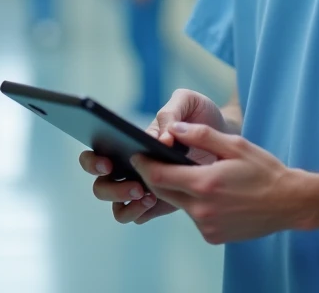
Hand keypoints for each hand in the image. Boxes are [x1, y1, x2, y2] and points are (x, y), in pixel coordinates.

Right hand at [78, 89, 225, 225]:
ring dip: (125, 203)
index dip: (93, 161)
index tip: (109, 162)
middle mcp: (130, 167)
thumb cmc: (199, 114)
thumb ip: (171, 113)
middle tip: (135, 185)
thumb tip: (161, 140)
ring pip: (118, 207)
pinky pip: (139, 215)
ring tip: (147, 194)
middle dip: (111, 188)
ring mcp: (143, 187)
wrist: (225, 133)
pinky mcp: (159, 203)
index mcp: (128, 142)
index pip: (96, 153)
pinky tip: (157, 200)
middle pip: (101, 185)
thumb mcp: (187, 102)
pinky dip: (141, 211)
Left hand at [132, 122, 309, 244]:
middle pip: (164, 192)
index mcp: (205, 184)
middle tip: (153, 162)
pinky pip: (194, 217)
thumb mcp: (234, 145)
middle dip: (156, 176)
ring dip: (178, 190)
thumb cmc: (264, 171)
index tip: (137, 155)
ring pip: (179, 204)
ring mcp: (207, 227)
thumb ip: (201, 135)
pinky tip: (210, 194)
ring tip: (191, 175)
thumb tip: (173, 128)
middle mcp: (202, 210)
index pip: (159, 176)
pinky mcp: (213, 237)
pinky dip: (195, 204)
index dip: (144, 165)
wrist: (290, 203)